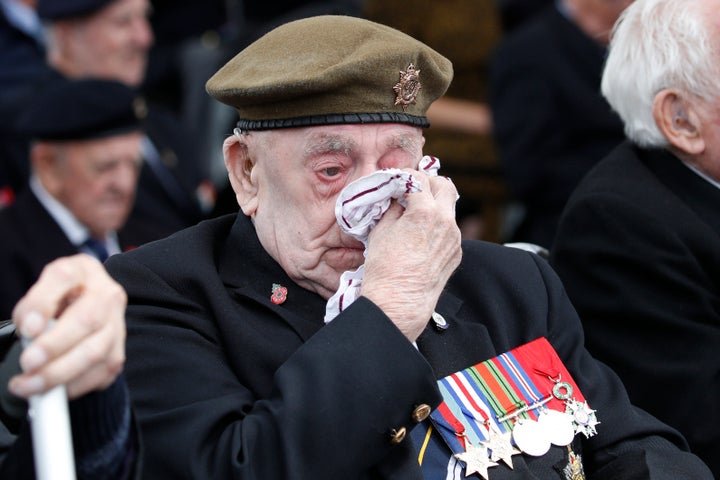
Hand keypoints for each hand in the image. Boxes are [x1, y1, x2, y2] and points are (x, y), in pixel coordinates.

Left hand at [8, 254, 126, 399]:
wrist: (90, 308)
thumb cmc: (61, 299)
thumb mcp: (42, 292)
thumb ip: (33, 306)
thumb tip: (32, 330)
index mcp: (83, 271)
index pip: (63, 277)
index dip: (43, 303)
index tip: (27, 328)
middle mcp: (108, 295)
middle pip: (87, 320)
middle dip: (54, 346)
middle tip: (27, 363)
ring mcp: (118, 325)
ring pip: (95, 353)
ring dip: (59, 374)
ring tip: (29, 385)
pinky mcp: (118, 353)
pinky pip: (100, 375)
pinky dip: (74, 387)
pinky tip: (53, 390)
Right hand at [361, 171, 461, 340]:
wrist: (397, 303)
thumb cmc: (384, 268)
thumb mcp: (381, 230)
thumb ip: (393, 208)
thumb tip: (399, 199)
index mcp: (425, 212)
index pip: (420, 179)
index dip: (407, 177)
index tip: (399, 180)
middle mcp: (446, 222)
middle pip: (445, 186)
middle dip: (429, 184)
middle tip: (414, 190)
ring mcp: (455, 238)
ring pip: (449, 209)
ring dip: (435, 205)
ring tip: (416, 215)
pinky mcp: (457, 253)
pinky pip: (450, 230)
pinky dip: (438, 226)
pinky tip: (422, 237)